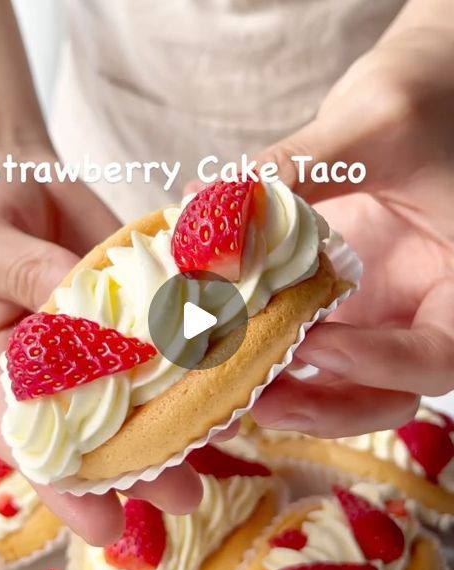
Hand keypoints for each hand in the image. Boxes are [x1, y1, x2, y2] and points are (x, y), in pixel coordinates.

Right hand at [0, 145, 202, 544]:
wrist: (3, 168)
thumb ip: (26, 277)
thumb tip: (92, 313)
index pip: (29, 439)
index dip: (66, 487)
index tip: (107, 530)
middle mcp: (54, 362)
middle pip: (98, 425)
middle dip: (143, 461)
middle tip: (189, 495)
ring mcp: (101, 332)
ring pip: (142, 380)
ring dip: (183, 408)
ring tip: (230, 434)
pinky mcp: (134, 299)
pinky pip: (166, 323)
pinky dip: (197, 342)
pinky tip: (235, 361)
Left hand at [252, 27, 453, 435]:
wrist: (418, 96)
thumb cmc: (426, 98)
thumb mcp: (374, 126)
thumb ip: (298, 168)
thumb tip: (208, 202)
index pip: (440, 352)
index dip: (382, 363)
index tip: (316, 345)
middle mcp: (423, 307)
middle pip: (391, 390)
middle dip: (329, 404)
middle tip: (263, 401)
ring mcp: (380, 309)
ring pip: (345, 382)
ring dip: (291, 392)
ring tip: (232, 386)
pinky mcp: (341, 302)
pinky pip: (309, 345)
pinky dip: (270, 352)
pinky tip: (227, 342)